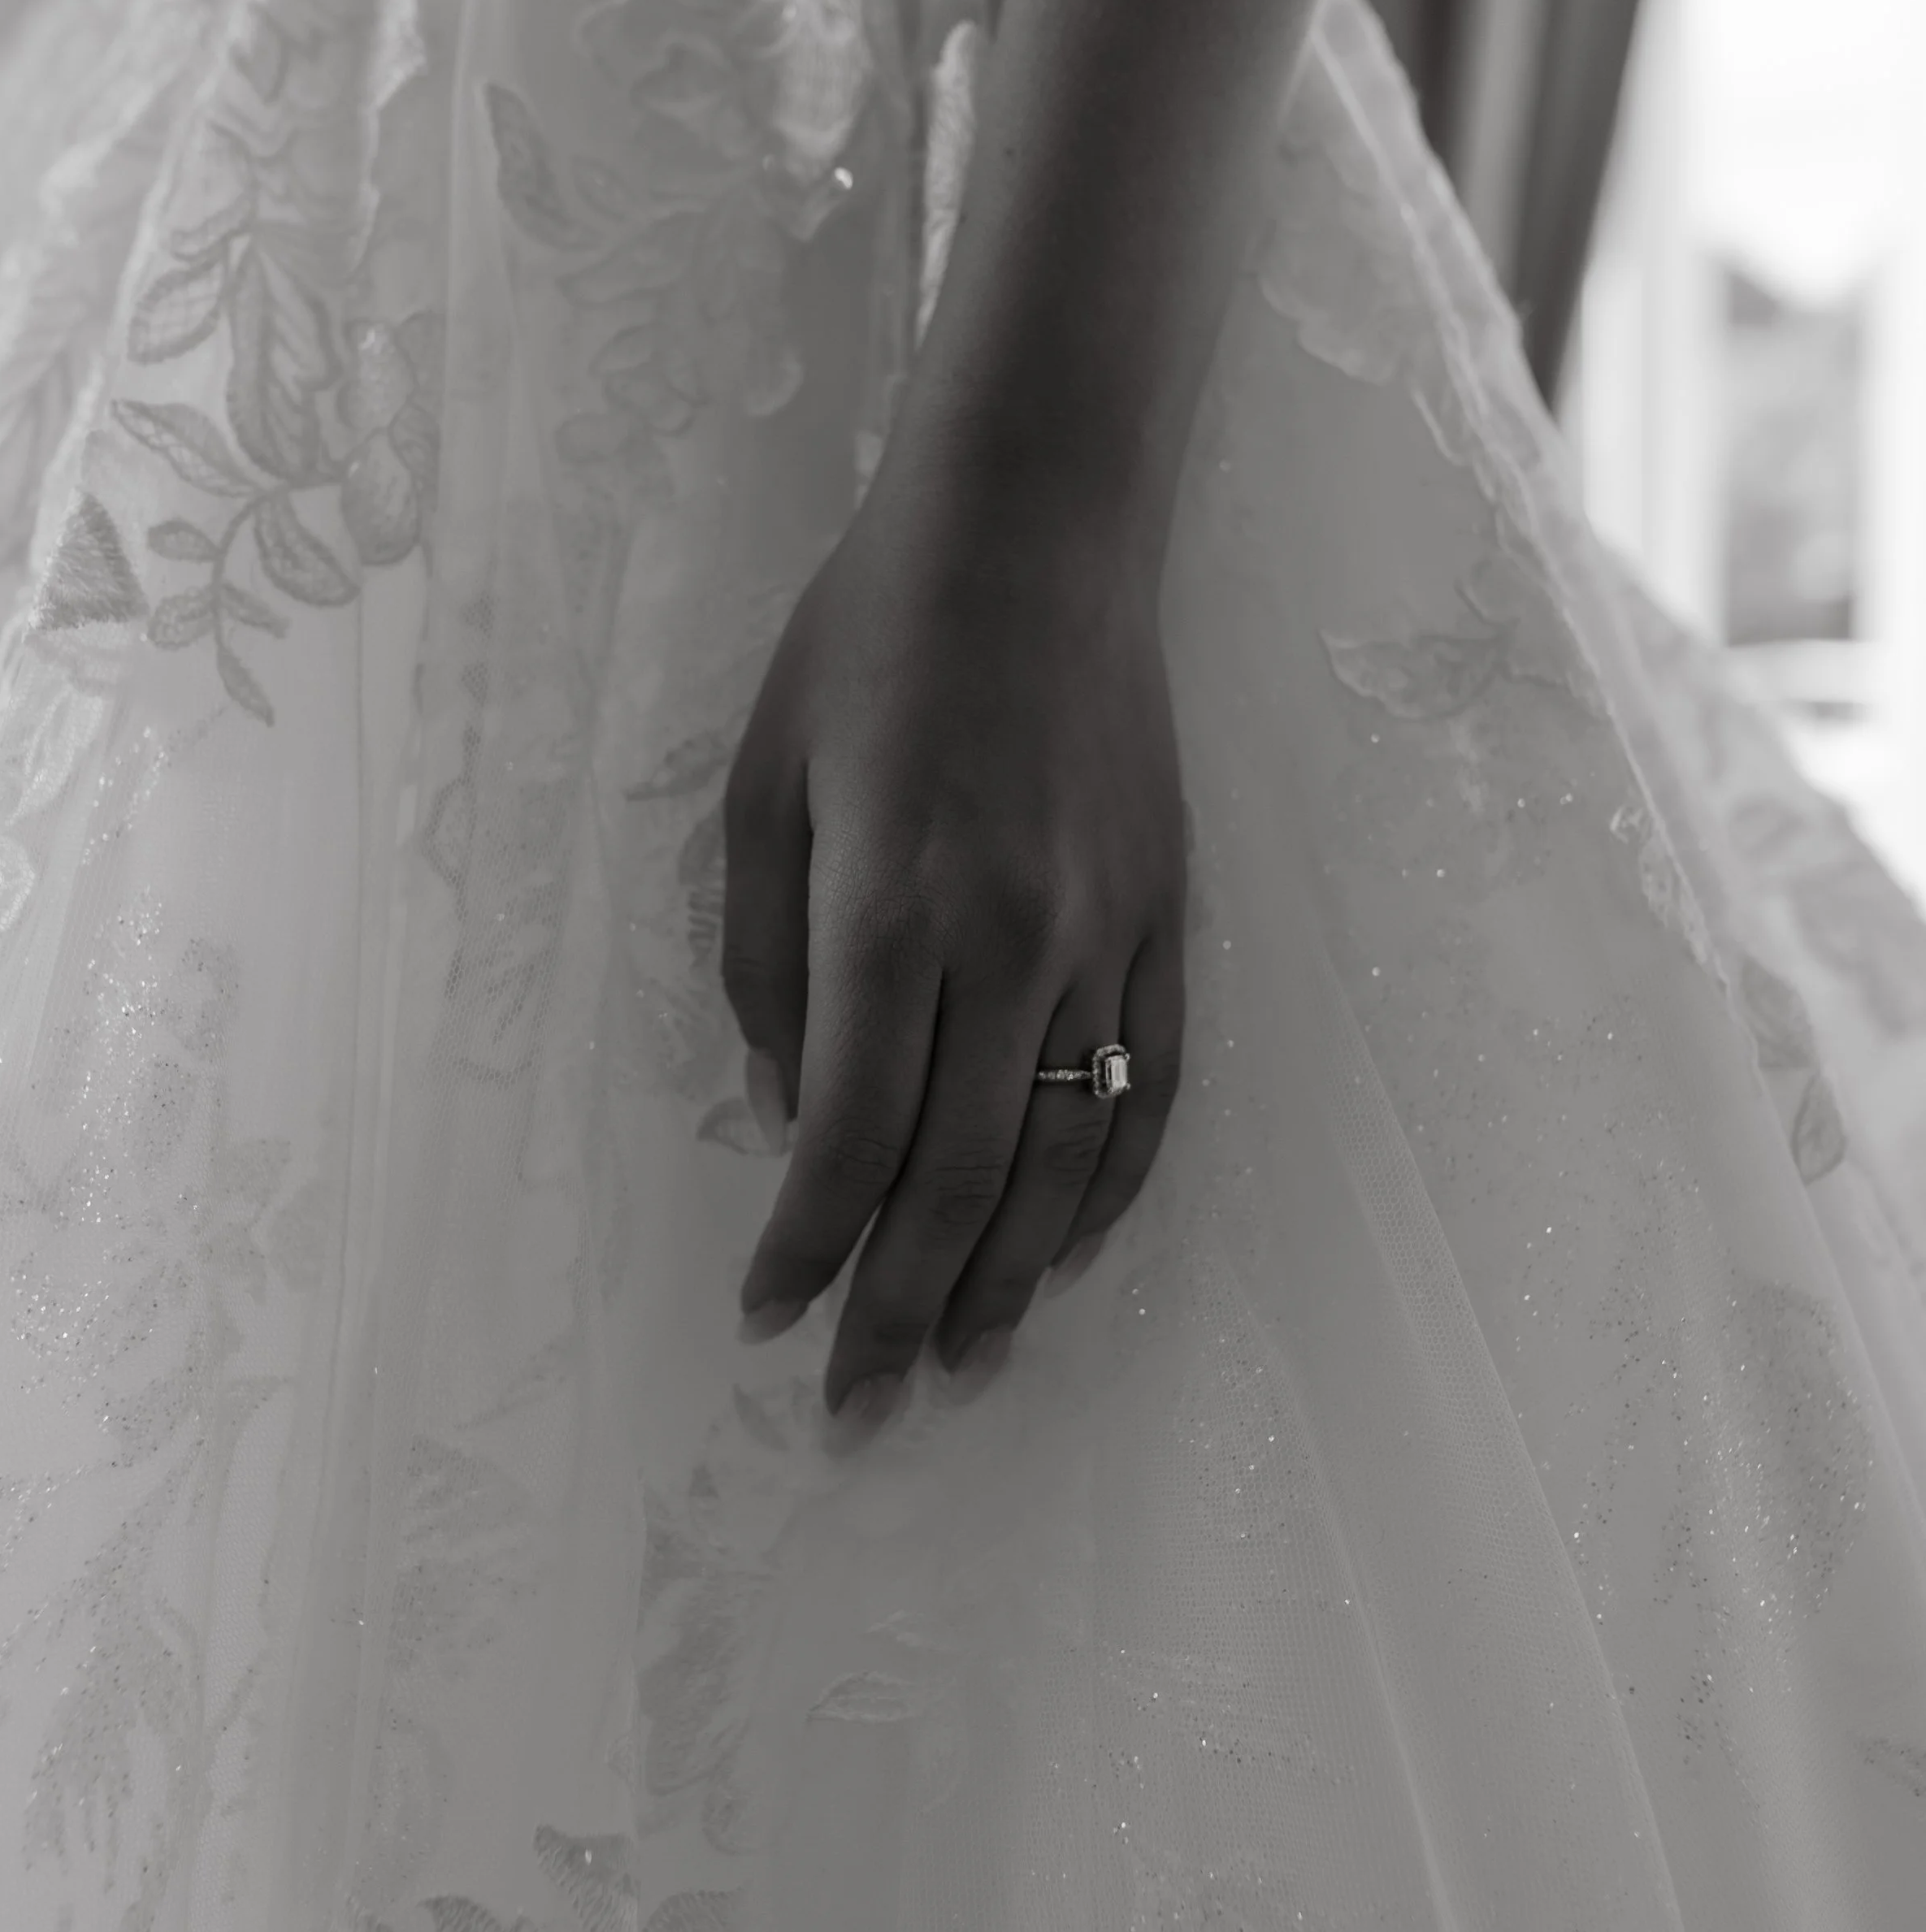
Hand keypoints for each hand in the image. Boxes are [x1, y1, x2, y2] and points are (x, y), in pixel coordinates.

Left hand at [721, 409, 1186, 1420]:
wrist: (1038, 523)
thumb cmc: (869, 641)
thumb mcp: (760, 784)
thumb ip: (763, 964)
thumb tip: (786, 1114)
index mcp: (890, 908)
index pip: (844, 1136)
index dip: (803, 1250)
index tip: (765, 1322)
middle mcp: (1011, 945)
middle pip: (956, 1181)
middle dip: (897, 1311)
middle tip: (859, 1408)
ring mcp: (1108, 940)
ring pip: (1063, 1161)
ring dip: (1005, 1280)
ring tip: (959, 1365)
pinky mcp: (1171, 923)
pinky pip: (1151, 1094)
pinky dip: (1110, 1194)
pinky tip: (1064, 1257)